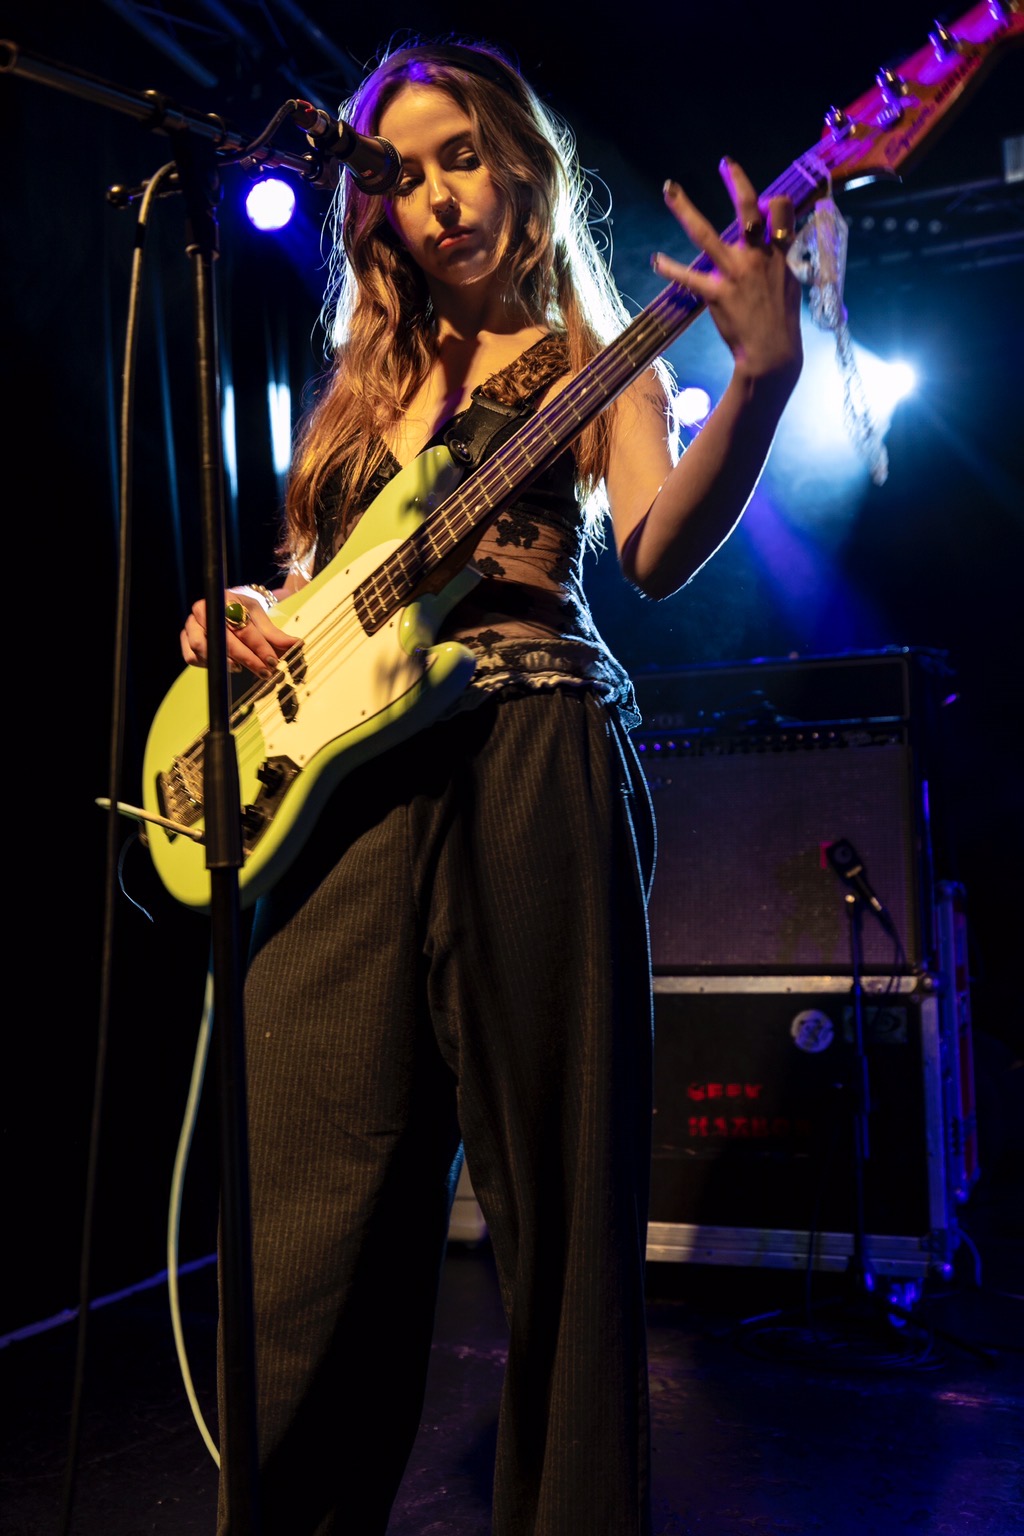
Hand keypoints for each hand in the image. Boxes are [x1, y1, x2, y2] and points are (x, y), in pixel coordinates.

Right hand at [181, 589, 294, 677]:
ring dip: (224, 662)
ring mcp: (191, 624)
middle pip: (225, 639)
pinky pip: (191, 657)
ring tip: (240, 668)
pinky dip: (206, 664)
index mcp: (225, 600)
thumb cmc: (243, 612)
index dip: (260, 646)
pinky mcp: (184, 638)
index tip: (273, 661)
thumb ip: (275, 634)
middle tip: (264, 672)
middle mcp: (204, 609)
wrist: (223, 607)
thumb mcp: (259, 618)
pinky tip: (223, 665)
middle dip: (247, 658)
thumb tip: (297, 644)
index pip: (243, 627)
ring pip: (203, 648)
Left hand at [652, 158, 802, 391]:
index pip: (781, 210)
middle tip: (725, 163)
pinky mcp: (715, 294)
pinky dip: (670, 267)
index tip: (767, 202)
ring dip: (684, 208)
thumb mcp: (790, 283)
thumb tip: (779, 242)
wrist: (773, 352)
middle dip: (737, 181)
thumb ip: (781, 258)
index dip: (775, 202)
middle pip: (748, 208)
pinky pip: (688, 277)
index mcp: (778, 253)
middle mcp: (756, 256)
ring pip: (706, 234)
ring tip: (669, 188)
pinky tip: (656, 259)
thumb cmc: (782, 320)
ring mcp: (734, 274)